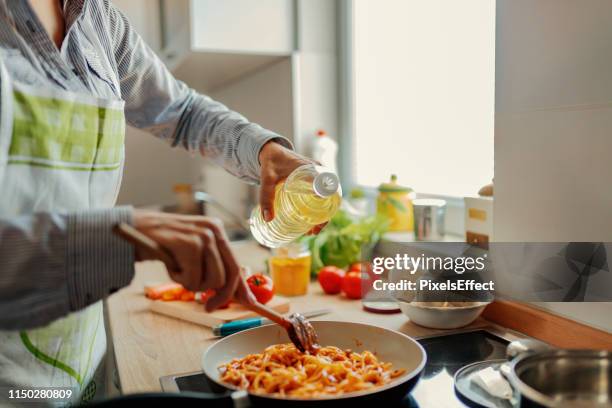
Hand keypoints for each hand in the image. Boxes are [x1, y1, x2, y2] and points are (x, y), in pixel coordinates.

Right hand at [132, 210, 253, 309]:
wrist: (134, 229)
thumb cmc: (165, 246)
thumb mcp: (193, 251)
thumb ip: (213, 266)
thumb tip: (234, 293)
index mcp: (218, 230)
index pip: (235, 264)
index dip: (242, 287)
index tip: (248, 302)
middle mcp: (214, 230)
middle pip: (228, 276)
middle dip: (219, 296)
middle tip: (207, 306)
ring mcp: (202, 236)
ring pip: (212, 280)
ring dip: (193, 284)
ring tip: (179, 271)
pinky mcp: (189, 244)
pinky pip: (193, 279)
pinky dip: (179, 279)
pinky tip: (170, 265)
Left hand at [258, 141, 327, 233]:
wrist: (273, 151)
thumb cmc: (271, 163)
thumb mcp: (267, 179)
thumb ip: (265, 197)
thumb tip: (268, 219)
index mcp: (309, 169)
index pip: (324, 185)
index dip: (326, 201)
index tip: (320, 217)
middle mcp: (318, 171)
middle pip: (330, 196)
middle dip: (324, 216)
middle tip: (313, 231)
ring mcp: (318, 175)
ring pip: (328, 197)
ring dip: (323, 215)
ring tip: (312, 231)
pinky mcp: (315, 179)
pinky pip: (323, 194)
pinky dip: (320, 208)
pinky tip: (311, 221)